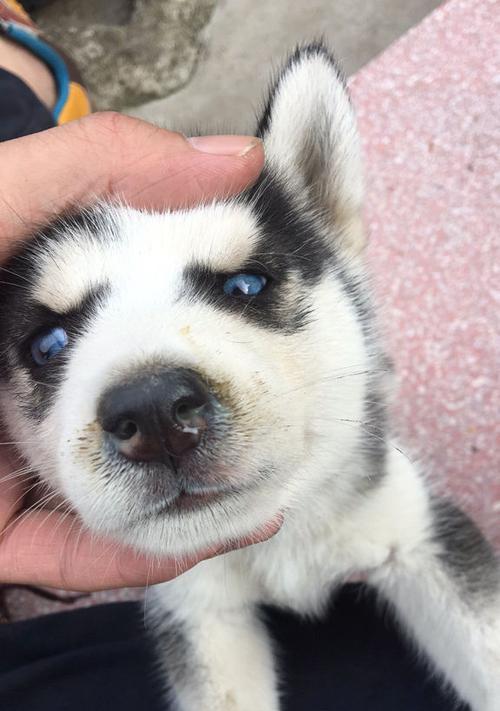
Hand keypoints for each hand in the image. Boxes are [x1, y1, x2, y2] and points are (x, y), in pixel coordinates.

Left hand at [0, 112, 275, 590]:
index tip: (272, 297)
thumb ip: (93, 171)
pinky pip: (80, 553)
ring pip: (121, 489)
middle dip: (215, 409)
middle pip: (138, 405)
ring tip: (273, 481)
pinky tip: (212, 533)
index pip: (142, 303)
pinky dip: (147, 552)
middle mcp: (30, 384)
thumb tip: (235, 156)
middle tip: (288, 401)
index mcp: (33, 310)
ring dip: (199, 495)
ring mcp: (12, 464)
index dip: (214, 299)